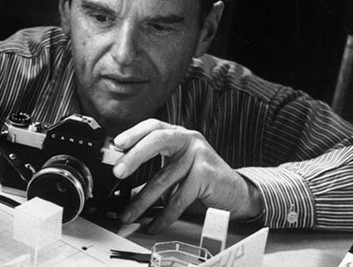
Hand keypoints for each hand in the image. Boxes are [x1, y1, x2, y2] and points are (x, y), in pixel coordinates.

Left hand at [112, 119, 262, 232]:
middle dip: (134, 157)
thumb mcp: (174, 172)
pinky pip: (178, 199)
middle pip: (157, 141)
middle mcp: (188, 140)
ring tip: (127, 214)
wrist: (236, 194)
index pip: (153, 126)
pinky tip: (153, 225)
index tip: (116, 144)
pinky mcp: (206, 174)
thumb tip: (122, 185)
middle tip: (117, 172)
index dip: (134, 133)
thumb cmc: (202, 181)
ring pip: (164, 178)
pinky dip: (163, 216)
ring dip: (142, 201)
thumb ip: (152, 173)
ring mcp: (199, 155)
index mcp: (177, 135)